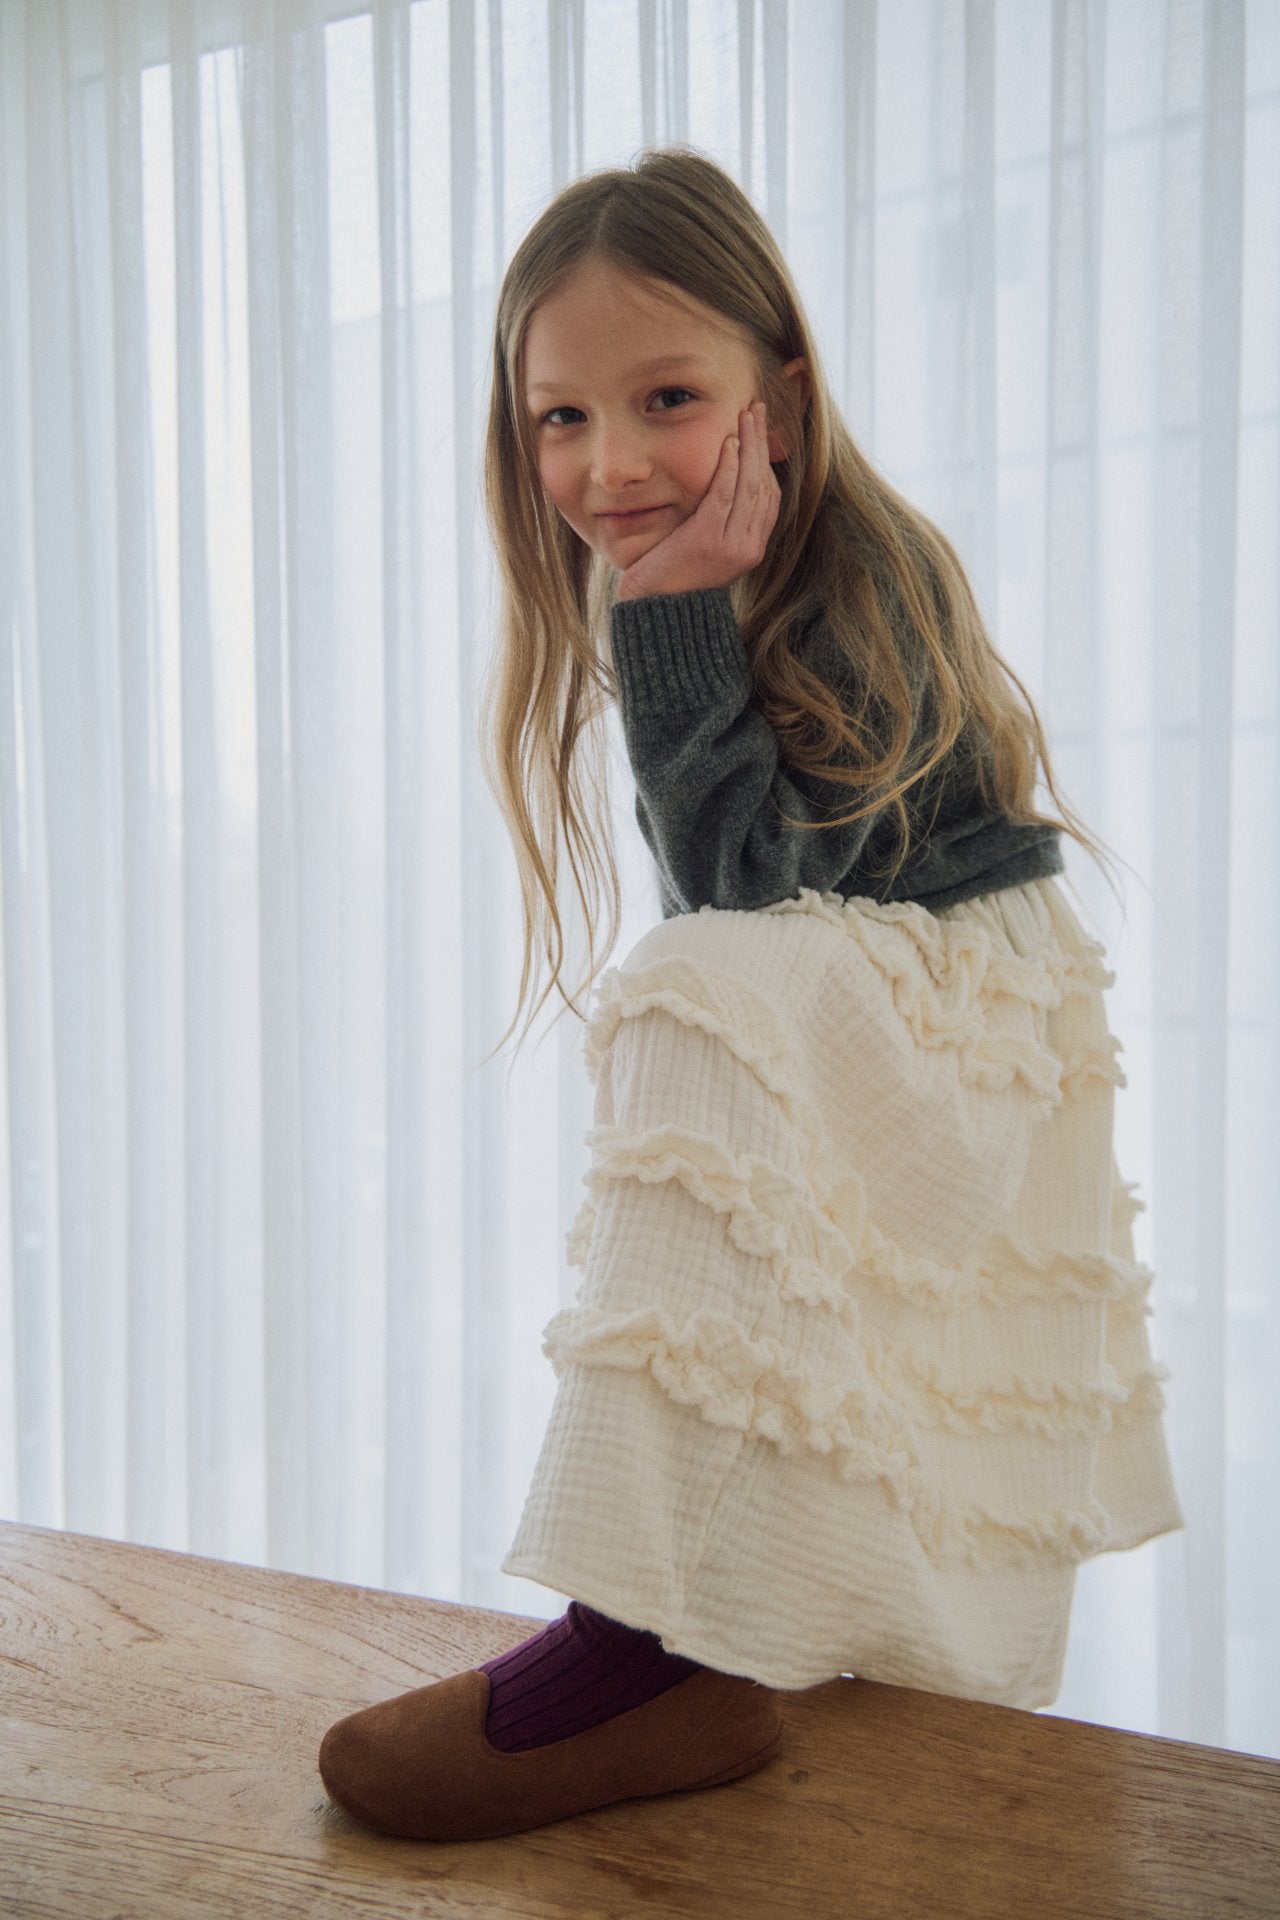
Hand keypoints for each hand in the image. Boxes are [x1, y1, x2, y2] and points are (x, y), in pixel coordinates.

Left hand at [615, 401, 781, 601]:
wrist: (658, 613)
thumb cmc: (674, 581)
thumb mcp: (704, 551)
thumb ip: (719, 524)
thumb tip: (720, 491)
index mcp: (751, 549)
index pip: (770, 496)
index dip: (766, 461)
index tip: (760, 433)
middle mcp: (749, 547)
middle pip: (763, 483)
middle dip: (761, 443)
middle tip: (756, 410)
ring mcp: (732, 545)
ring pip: (749, 484)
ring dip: (749, 445)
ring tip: (746, 416)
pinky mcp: (709, 540)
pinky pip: (725, 495)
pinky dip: (729, 467)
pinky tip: (729, 443)